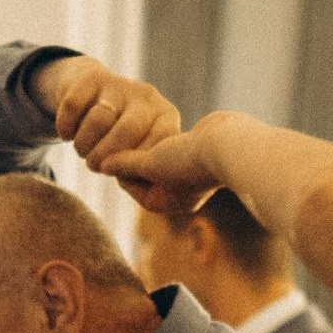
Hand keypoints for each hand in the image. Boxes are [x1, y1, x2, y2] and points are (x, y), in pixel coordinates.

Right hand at [34, 55, 181, 176]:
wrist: (93, 94)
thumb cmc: (121, 138)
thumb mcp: (140, 152)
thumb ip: (144, 170)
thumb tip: (141, 188)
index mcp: (166, 118)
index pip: (154, 148)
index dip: (132, 167)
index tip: (119, 174)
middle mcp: (148, 98)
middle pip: (124, 134)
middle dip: (104, 158)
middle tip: (95, 166)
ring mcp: (121, 84)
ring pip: (98, 120)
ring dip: (83, 144)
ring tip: (82, 150)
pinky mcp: (92, 77)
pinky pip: (72, 107)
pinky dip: (64, 128)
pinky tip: (66, 134)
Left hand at [99, 123, 226, 218]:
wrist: (231, 145)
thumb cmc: (190, 160)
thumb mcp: (152, 163)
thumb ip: (127, 164)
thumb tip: (102, 165)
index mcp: (166, 203)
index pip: (131, 185)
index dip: (120, 166)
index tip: (111, 147)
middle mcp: (180, 194)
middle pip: (146, 175)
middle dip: (137, 158)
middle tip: (121, 135)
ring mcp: (192, 177)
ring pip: (161, 162)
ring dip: (152, 148)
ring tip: (143, 129)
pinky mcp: (200, 159)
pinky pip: (176, 152)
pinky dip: (168, 142)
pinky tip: (164, 129)